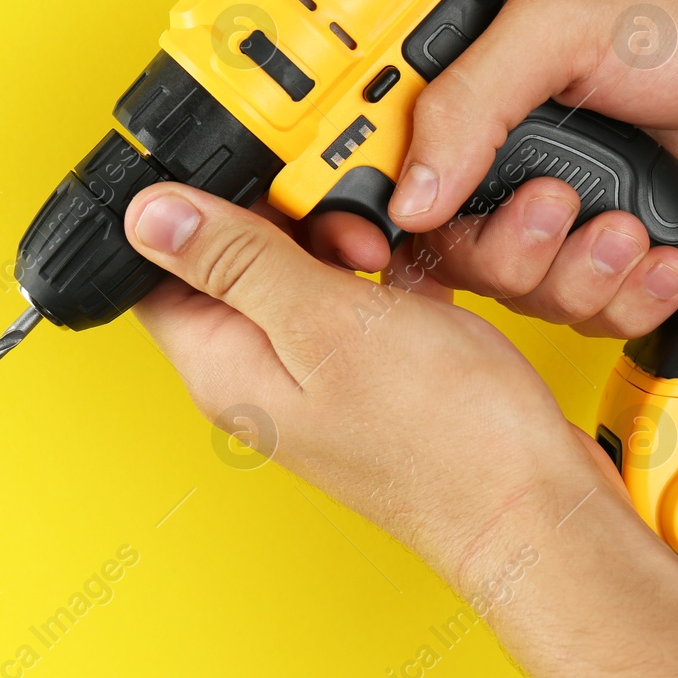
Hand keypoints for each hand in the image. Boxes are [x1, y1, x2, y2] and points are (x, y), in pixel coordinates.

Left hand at [123, 180, 619, 584]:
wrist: (530, 501)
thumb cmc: (438, 438)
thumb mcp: (324, 323)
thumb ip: (237, 262)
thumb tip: (148, 217)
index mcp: (226, 366)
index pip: (161, 270)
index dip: (194, 210)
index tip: (248, 176)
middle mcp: (262, 371)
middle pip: (234, 258)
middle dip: (281, 215)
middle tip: (333, 215)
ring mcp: (321, 370)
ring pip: (303, 267)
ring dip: (340, 237)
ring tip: (380, 248)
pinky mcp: (375, 366)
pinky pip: (360, 292)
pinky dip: (387, 266)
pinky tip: (416, 264)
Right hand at [308, 0, 677, 337]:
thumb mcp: (559, 29)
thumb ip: (469, 100)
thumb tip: (409, 192)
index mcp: (476, 90)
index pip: (391, 168)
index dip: (375, 217)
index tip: (375, 246)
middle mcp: (513, 157)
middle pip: (456, 253)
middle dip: (510, 249)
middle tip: (559, 208)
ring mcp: (568, 213)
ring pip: (524, 294)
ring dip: (579, 275)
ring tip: (628, 229)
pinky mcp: (620, 256)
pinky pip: (593, 315)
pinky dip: (630, 297)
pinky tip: (659, 255)